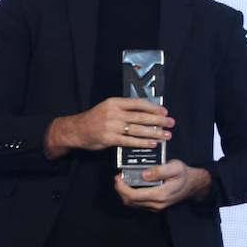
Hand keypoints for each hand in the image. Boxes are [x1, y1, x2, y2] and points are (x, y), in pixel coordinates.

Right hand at [46, 97, 173, 158]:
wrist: (75, 130)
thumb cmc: (94, 119)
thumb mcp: (107, 108)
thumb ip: (124, 109)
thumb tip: (145, 112)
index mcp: (114, 103)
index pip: (138, 103)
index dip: (153, 107)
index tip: (164, 111)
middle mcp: (114, 113)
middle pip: (141, 116)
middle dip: (158, 120)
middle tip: (171, 123)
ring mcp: (111, 126)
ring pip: (137, 129)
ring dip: (154, 132)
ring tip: (166, 135)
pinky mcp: (109, 139)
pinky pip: (129, 141)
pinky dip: (142, 142)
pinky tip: (152, 143)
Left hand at [114, 160, 210, 211]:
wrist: (194, 185)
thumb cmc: (184, 175)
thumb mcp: (174, 167)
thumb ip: (159, 170)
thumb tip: (143, 174)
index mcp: (160, 194)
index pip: (134, 195)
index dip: (122, 188)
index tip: (118, 178)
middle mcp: (156, 203)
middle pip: (130, 201)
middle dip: (121, 190)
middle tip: (118, 178)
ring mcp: (156, 206)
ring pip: (133, 204)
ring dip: (125, 194)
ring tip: (123, 181)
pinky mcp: (155, 206)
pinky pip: (138, 204)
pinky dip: (131, 196)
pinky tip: (132, 186)